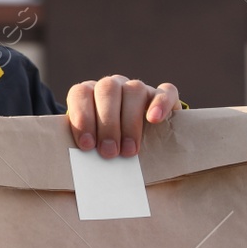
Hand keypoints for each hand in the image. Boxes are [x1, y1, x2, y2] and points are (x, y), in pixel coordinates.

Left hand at [66, 76, 180, 157]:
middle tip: (108, 152)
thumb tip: (82, 161)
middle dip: (107, 123)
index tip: (86, 144)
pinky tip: (154, 120)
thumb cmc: (107, 151)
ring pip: (134, 90)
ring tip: (129, 150)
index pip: (80, 93)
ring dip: (130, 121)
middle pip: (107, 89)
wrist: (138, 157)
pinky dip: (161, 104)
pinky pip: (166, 92)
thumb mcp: (93, 147)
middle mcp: (112, 87)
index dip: (82, 116)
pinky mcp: (164, 97)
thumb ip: (86, 147)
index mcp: (89, 94)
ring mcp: (138, 89)